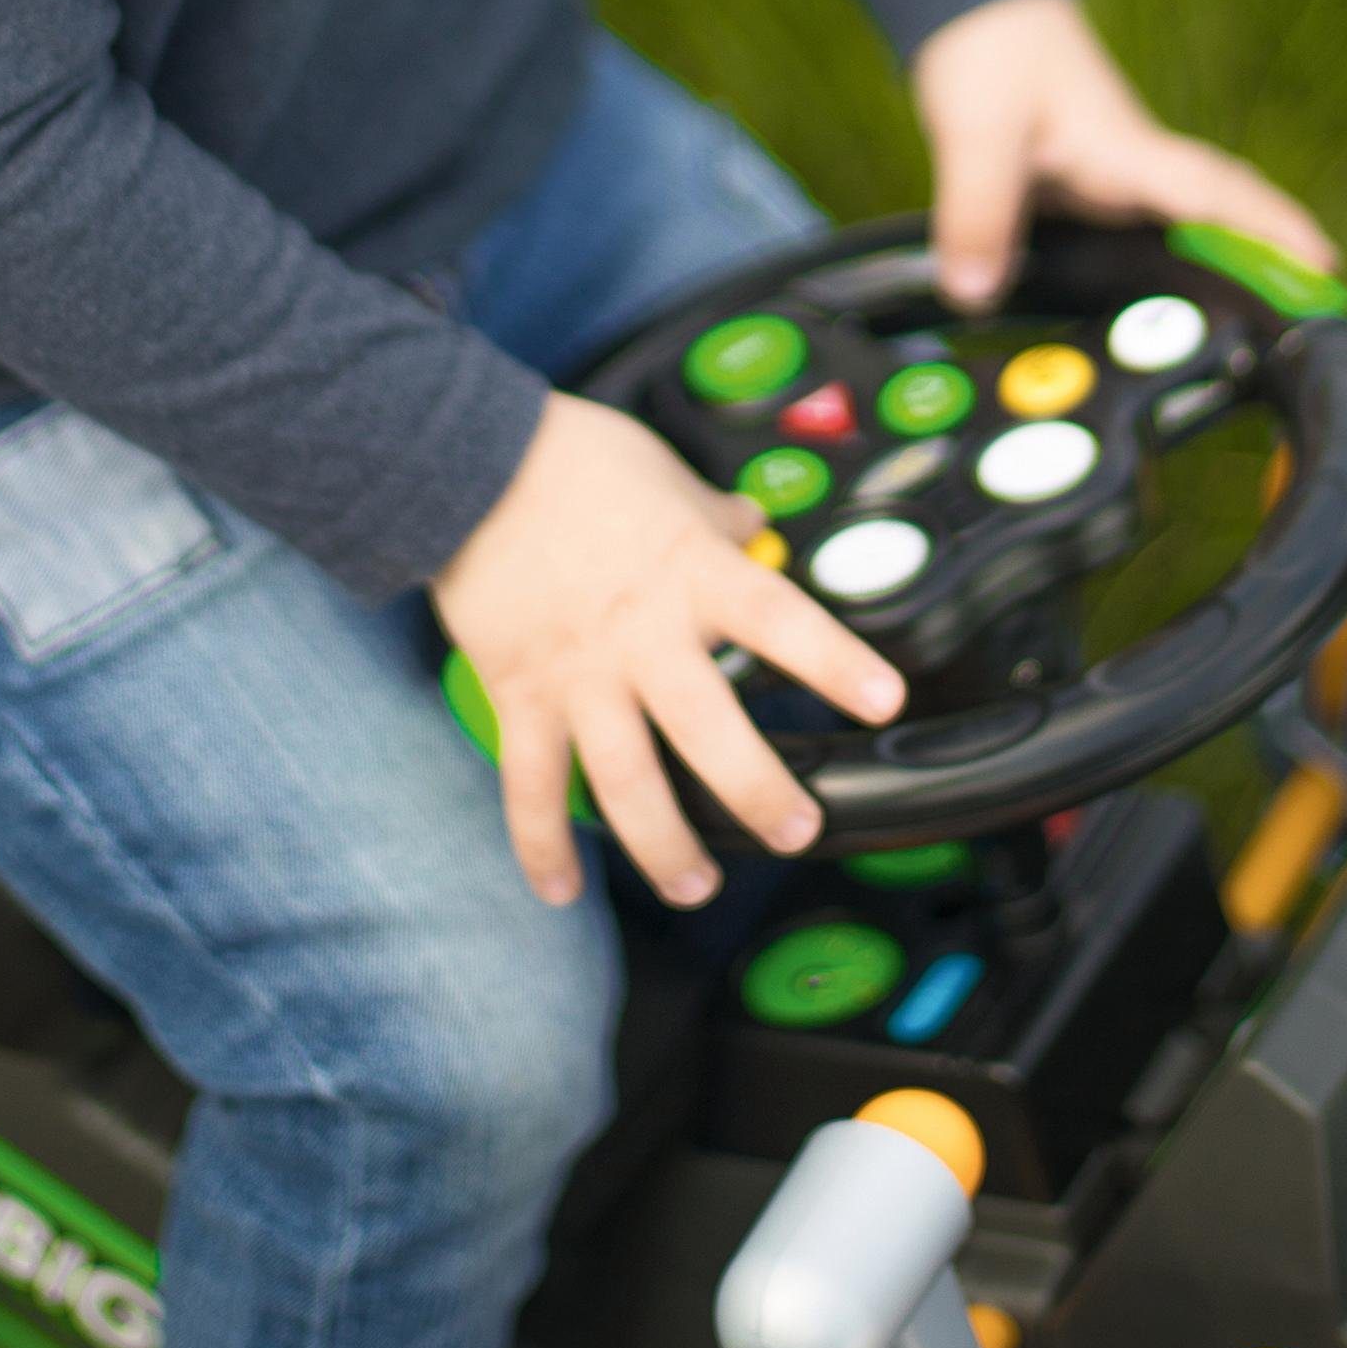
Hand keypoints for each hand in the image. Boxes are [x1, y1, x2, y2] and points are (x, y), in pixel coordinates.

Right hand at [433, 392, 904, 908]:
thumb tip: (751, 522)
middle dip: (756, 791)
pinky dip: (541, 842)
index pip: (779, 619)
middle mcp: (641, 634)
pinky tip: (561, 889)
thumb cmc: (569, 458)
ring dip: (662, 843)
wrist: (464, 461)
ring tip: (695, 885)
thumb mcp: (665, 474)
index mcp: (690, 572)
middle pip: (709, 728)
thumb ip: (715, 516)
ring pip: (625, 778)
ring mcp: (579, 673)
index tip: (882, 699)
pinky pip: (530, 783)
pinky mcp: (520, 694)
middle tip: (796, 831)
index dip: (834, 661)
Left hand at [912, 0, 1334, 307]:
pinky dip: (1173, 258)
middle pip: (1225, 213)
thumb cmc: (990, 51)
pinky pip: (1146, 229)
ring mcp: (1117, 175)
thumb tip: (976, 292)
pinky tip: (1168, 294)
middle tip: (1323, 312)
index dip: (1274, 234)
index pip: (1218, 198)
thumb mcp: (976, 134)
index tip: (1327, 271)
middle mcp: (1136, 167)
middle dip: (1276, 255)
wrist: (972, 4)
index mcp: (1129, 154)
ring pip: (1189, 222)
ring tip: (1270, 320)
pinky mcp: (1088, 183)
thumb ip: (978, 214)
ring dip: (1232, 259)